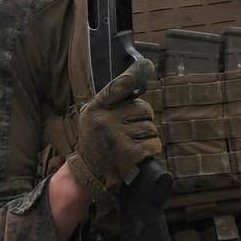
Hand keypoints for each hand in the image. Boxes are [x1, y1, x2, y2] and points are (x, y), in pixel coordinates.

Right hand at [65, 58, 160, 198]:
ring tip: (130, 147)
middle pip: (144, 109)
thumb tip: (138, 75)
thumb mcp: (95, 118)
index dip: (133, 76)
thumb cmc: (96, 144)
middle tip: (129, 133)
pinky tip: (137, 157)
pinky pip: (152, 145)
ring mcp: (116, 136)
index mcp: (96, 108)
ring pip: (150, 129)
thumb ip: (112, 101)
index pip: (118, 86)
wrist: (87, 176)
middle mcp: (104, 119)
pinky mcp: (128, 152)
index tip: (145, 65)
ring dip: (147, 139)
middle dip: (143, 121)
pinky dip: (150, 151)